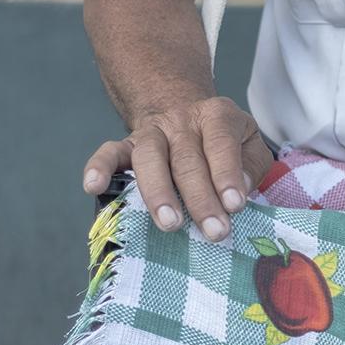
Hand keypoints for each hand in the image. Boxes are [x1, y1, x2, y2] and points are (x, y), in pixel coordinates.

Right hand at [80, 96, 274, 241]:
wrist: (183, 113)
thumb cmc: (222, 142)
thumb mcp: (249, 144)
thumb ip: (251, 165)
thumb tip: (239, 189)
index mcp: (217, 116)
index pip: (221, 143)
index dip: (227, 174)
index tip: (235, 205)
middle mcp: (182, 121)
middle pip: (187, 158)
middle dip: (201, 198)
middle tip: (213, 231)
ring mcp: (151, 133)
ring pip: (149, 157)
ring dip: (159, 192)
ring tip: (169, 223)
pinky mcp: (126, 145)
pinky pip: (109, 152)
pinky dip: (99, 167)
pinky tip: (93, 187)